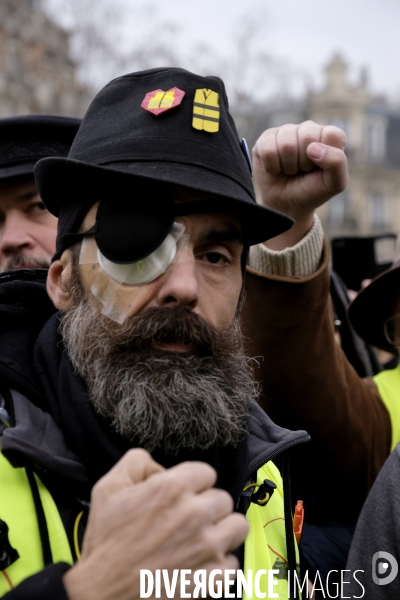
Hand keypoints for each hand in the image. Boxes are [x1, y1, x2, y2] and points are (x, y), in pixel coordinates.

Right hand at [63, 449, 247, 599]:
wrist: (102, 593)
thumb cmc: (106, 541)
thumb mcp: (108, 487)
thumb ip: (137, 461)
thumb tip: (159, 466)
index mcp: (172, 488)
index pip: (207, 472)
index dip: (193, 483)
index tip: (183, 495)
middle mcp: (195, 514)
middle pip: (223, 498)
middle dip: (207, 506)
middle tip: (189, 518)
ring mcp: (207, 547)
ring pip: (237, 525)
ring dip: (222, 530)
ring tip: (203, 538)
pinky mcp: (212, 579)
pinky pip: (233, 562)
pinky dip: (220, 564)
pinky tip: (201, 563)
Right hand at [253, 121, 347, 247]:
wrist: (286, 204)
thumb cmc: (312, 190)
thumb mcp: (334, 184)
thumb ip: (337, 163)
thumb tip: (313, 148)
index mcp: (329, 136)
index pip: (332, 135)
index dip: (325, 157)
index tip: (320, 168)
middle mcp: (308, 129)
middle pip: (307, 137)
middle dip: (304, 162)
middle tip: (303, 171)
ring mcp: (286, 132)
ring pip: (287, 145)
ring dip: (288, 166)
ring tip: (290, 170)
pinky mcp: (266, 139)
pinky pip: (268, 150)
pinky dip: (272, 167)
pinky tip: (276, 169)